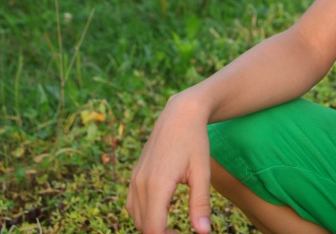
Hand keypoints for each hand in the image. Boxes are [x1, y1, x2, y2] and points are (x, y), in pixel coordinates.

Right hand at [126, 93, 212, 233]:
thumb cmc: (194, 141)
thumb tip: (203, 233)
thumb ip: (200, 204)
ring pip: (135, 216)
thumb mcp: (202, 173)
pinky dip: (143, 214)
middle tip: (180, 233)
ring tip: (172, 228)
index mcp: (157, 184)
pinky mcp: (135, 174)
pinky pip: (132, 203)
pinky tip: (160, 213)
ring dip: (150, 226)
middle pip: (142, 225)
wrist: (180, 114)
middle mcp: (141, 182)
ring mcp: (136, 177)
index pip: (153, 228)